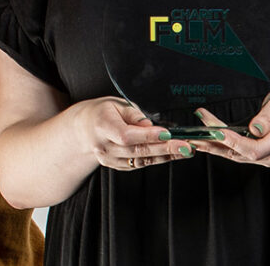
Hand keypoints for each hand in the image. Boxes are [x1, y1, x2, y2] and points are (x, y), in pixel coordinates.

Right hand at [71, 96, 193, 170]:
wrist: (82, 130)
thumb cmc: (102, 112)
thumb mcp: (116, 104)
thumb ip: (134, 114)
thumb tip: (151, 126)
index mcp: (102, 126)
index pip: (126, 135)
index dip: (147, 136)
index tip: (167, 133)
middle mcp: (104, 147)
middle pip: (137, 150)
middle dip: (165, 148)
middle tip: (187, 145)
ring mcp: (110, 160)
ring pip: (141, 160)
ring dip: (166, 156)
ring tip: (187, 150)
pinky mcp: (117, 166)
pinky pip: (140, 164)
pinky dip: (158, 160)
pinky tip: (173, 155)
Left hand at [191, 85, 269, 166]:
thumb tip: (256, 128)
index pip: (253, 149)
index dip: (234, 142)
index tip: (217, 132)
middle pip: (239, 154)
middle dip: (215, 144)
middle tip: (196, 134)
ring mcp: (263, 157)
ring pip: (234, 154)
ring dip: (213, 146)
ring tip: (194, 138)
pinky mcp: (255, 154)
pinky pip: (235, 151)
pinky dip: (219, 145)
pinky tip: (205, 140)